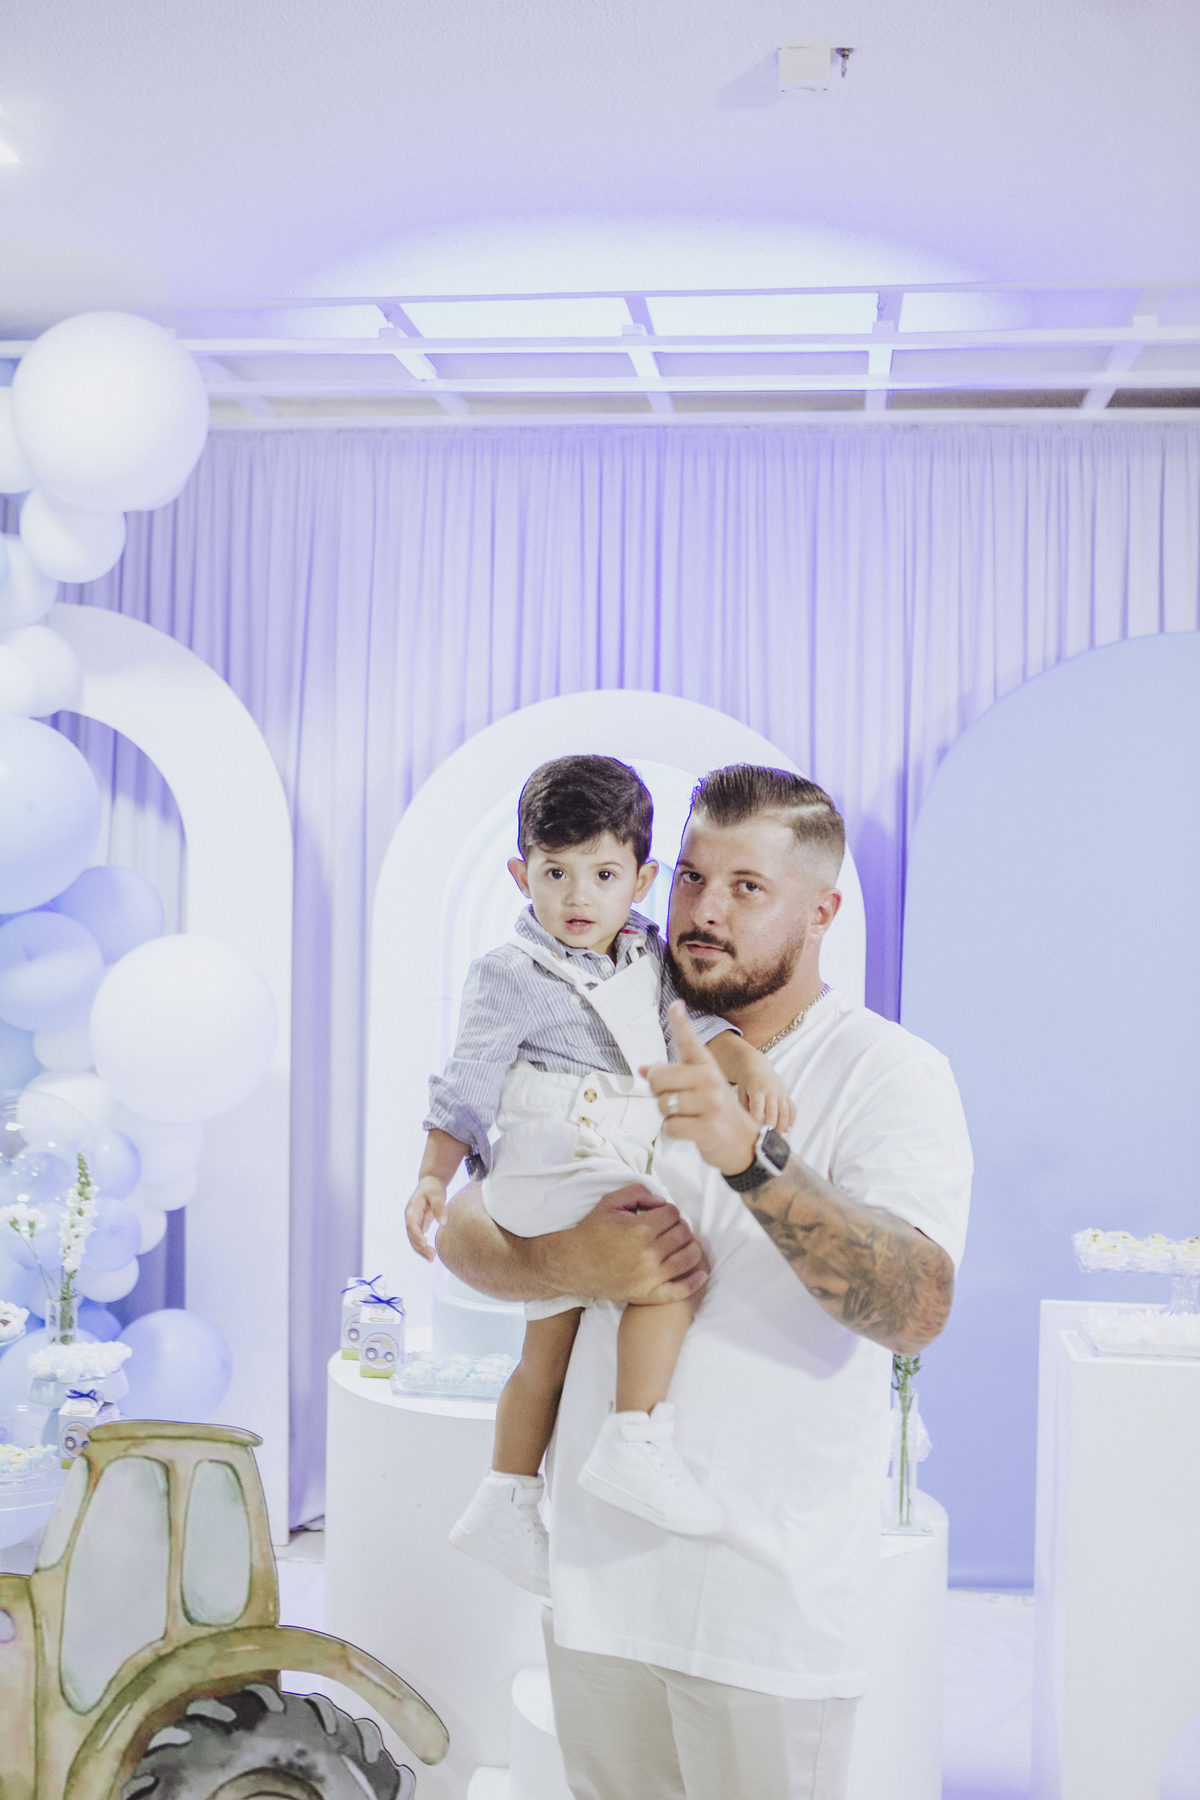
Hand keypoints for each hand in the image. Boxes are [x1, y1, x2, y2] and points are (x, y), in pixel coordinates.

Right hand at [405, 1176, 447, 1261]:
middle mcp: (410, 1218)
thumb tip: (442, 1222)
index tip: (424, 1243)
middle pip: (412, 1235)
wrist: (429, 1183)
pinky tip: (431, 1255)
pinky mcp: (419, 1225)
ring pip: (414, 1240)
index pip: (411, 1224)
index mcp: (412, 1209)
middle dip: (420, 1247)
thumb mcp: (437, 1194)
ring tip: (432, 1258)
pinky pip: (419, 1239)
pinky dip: (423, 1248)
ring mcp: (414, 1222)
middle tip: (432, 1256)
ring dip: (421, 1250)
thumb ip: (439, 1207)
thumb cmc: (433, 1188)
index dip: (416, 1234)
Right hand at [540, 1183, 709, 1304]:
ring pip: (688, 1258)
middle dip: (679, 1226)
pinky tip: (701, 1273)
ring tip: (681, 1244)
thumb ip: (638, 1192)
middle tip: (668, 1228)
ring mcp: (650, 1278)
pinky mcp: (648, 1295)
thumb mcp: (610, 1202)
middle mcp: (649, 1255)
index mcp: (640, 1230)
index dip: (668, 1211)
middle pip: (683, 1234)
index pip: (673, 1214)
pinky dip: (695, 1281)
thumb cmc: (591, 1232)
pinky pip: (680, 1290)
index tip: (659, 1215)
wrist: (572, 1265)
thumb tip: (661, 1201)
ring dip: (690, 1247)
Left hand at [642, 1002, 760, 1176]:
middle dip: (660, 1094)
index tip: (676, 1005)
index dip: (681, 1023)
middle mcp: (710, 1080)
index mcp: (708, 1067)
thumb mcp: (699, 1089)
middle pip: (658, 1079)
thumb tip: (643, 1069)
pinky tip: (691, 1130)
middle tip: (678, 1101)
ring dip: (669, 1115)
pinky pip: (670, 1126)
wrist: (744, 1144)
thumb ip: (673, 1077)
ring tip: (689, 1117)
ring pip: (663, 1104)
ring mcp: (710, 1104)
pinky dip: (674, 1131)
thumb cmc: (715, 1112)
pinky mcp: (707, 1127)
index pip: (690, 1042)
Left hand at [736, 1063, 796, 1131]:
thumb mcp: (741, 1091)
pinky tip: (788, 1128)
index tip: (755, 1132)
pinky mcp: (786, 1094)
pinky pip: (792, 1107)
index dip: (757, 1120)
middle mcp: (770, 1091)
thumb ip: (744, 1106)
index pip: (758, 1108)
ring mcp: (780, 1093)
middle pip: (773, 1112)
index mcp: (757, 1090)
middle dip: (771, 1126)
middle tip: (768, 1138)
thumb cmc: (747, 1080)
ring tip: (778, 1136)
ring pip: (784, 1111)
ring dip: (782, 1125)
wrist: (757, 1065)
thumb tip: (746, 1123)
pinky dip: (791, 1119)